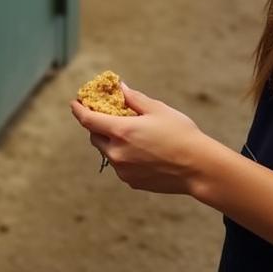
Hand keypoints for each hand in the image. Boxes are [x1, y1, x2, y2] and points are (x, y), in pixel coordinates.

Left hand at [70, 83, 213, 194]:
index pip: (88, 120)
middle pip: (95, 137)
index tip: (74, 103)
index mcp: (121, 132)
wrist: (198, 168)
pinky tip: (139, 149)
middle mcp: (118, 153)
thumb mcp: (157, 109)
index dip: (79, 110)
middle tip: (105, 115)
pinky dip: (122, 155)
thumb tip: (120, 88)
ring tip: (127, 132)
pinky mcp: (132, 183)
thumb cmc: (180, 134)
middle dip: (97, 125)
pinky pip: (119, 165)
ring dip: (110, 141)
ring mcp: (124, 171)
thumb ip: (134, 99)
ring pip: (107, 152)